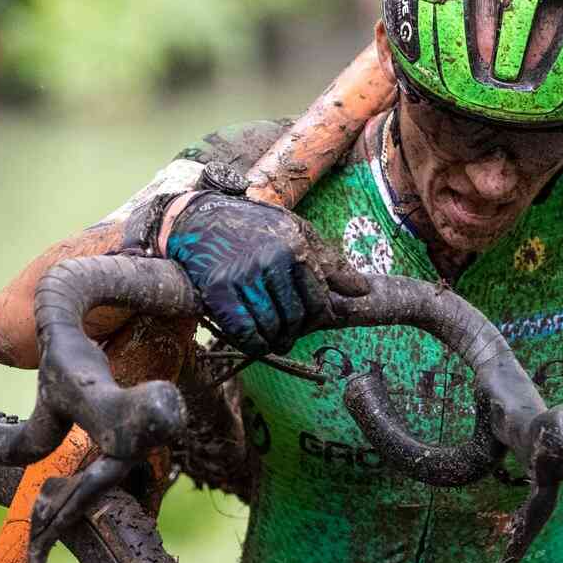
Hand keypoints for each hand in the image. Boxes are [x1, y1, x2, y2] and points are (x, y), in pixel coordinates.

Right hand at [161, 194, 368, 356]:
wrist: (200, 218)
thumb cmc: (254, 227)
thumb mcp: (296, 232)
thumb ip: (329, 261)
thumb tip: (362, 290)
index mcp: (295, 246)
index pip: (318, 299)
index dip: (316, 320)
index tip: (307, 324)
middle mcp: (271, 259)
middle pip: (295, 317)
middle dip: (294, 333)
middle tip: (288, 337)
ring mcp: (243, 274)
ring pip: (271, 326)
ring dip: (274, 341)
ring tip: (273, 341)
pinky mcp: (217, 288)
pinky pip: (243, 330)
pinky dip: (252, 344)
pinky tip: (255, 343)